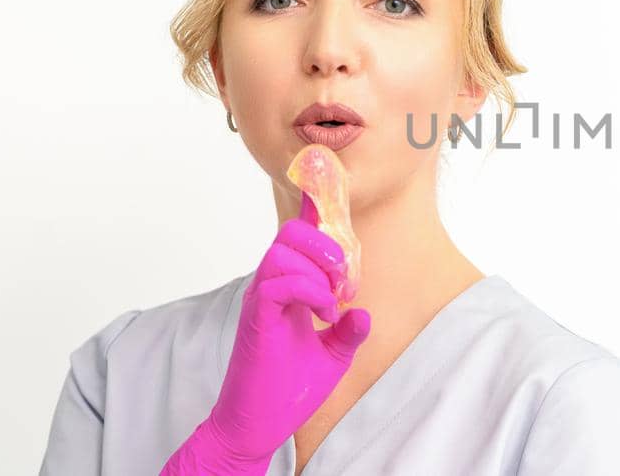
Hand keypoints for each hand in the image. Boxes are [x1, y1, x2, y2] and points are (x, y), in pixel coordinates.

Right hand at [162, 193, 371, 474]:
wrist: (258, 424)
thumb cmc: (287, 390)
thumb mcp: (332, 357)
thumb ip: (348, 331)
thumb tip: (364, 312)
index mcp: (287, 289)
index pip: (298, 240)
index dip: (314, 213)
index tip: (330, 195)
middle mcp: (270, 287)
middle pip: (290, 232)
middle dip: (326, 245)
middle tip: (345, 282)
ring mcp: (260, 300)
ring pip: (282, 250)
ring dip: (319, 269)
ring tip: (333, 302)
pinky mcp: (255, 318)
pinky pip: (277, 282)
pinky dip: (308, 291)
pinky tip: (323, 316)